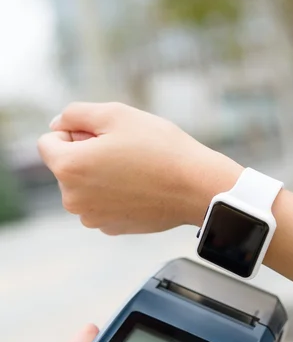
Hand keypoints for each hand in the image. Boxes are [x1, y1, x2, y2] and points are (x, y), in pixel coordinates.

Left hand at [38, 102, 241, 234]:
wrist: (196, 187)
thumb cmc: (160, 148)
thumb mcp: (115, 114)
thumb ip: (75, 113)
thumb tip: (57, 125)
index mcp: (68, 168)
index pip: (48, 141)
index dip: (75, 131)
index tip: (104, 135)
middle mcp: (73, 199)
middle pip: (66, 165)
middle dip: (86, 154)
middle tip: (124, 151)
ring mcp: (92, 218)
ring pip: (85, 185)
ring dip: (100, 174)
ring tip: (135, 169)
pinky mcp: (111, 228)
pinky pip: (102, 203)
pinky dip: (114, 194)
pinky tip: (140, 187)